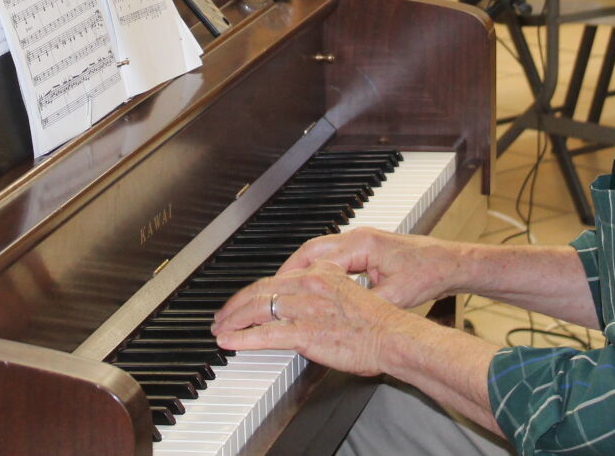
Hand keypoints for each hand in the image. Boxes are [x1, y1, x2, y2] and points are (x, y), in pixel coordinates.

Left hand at [211, 261, 429, 377]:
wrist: (394, 336)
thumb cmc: (379, 323)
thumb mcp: (348, 294)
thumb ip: (324, 295)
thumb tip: (308, 307)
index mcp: (321, 273)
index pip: (277, 278)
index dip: (254, 290)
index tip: (244, 300)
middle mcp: (309, 285)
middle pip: (260, 289)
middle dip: (235, 303)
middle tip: (222, 315)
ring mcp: (306, 308)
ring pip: (257, 308)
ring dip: (232, 320)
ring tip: (220, 328)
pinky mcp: (305, 332)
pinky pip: (265, 334)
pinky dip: (242, 337)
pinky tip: (229, 341)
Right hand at [276, 227, 466, 308]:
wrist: (450, 262)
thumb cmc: (429, 272)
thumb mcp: (397, 295)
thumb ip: (368, 304)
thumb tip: (345, 318)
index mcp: (362, 244)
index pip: (318, 258)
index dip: (296, 276)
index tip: (279, 290)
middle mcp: (358, 238)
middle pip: (312, 249)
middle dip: (290, 268)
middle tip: (272, 288)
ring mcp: (361, 242)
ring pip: (320, 252)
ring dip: (302, 267)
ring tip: (285, 286)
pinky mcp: (366, 250)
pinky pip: (333, 257)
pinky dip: (318, 269)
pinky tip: (312, 284)